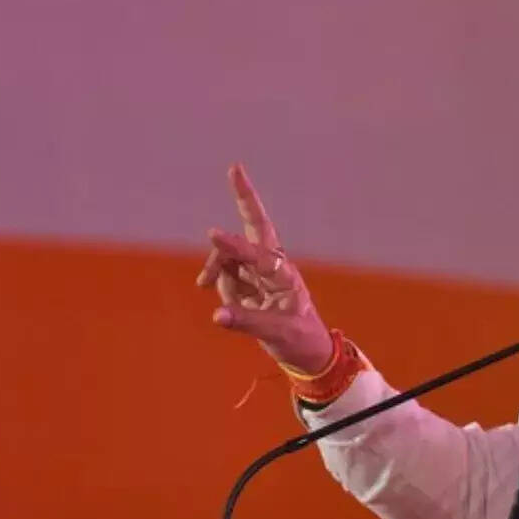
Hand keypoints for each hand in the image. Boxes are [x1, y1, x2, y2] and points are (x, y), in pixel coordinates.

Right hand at [197, 163, 333, 373]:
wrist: (304, 349)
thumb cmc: (299, 338)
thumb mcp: (275, 333)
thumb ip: (245, 322)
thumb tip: (217, 315)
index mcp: (285, 274)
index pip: (256, 254)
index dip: (234, 246)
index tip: (214, 235)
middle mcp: (272, 265)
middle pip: (256, 225)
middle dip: (245, 198)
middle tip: (235, 168)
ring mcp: (259, 270)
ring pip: (228, 257)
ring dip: (216, 268)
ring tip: (216, 293)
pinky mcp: (249, 279)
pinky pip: (224, 275)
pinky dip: (217, 281)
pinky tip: (224, 298)